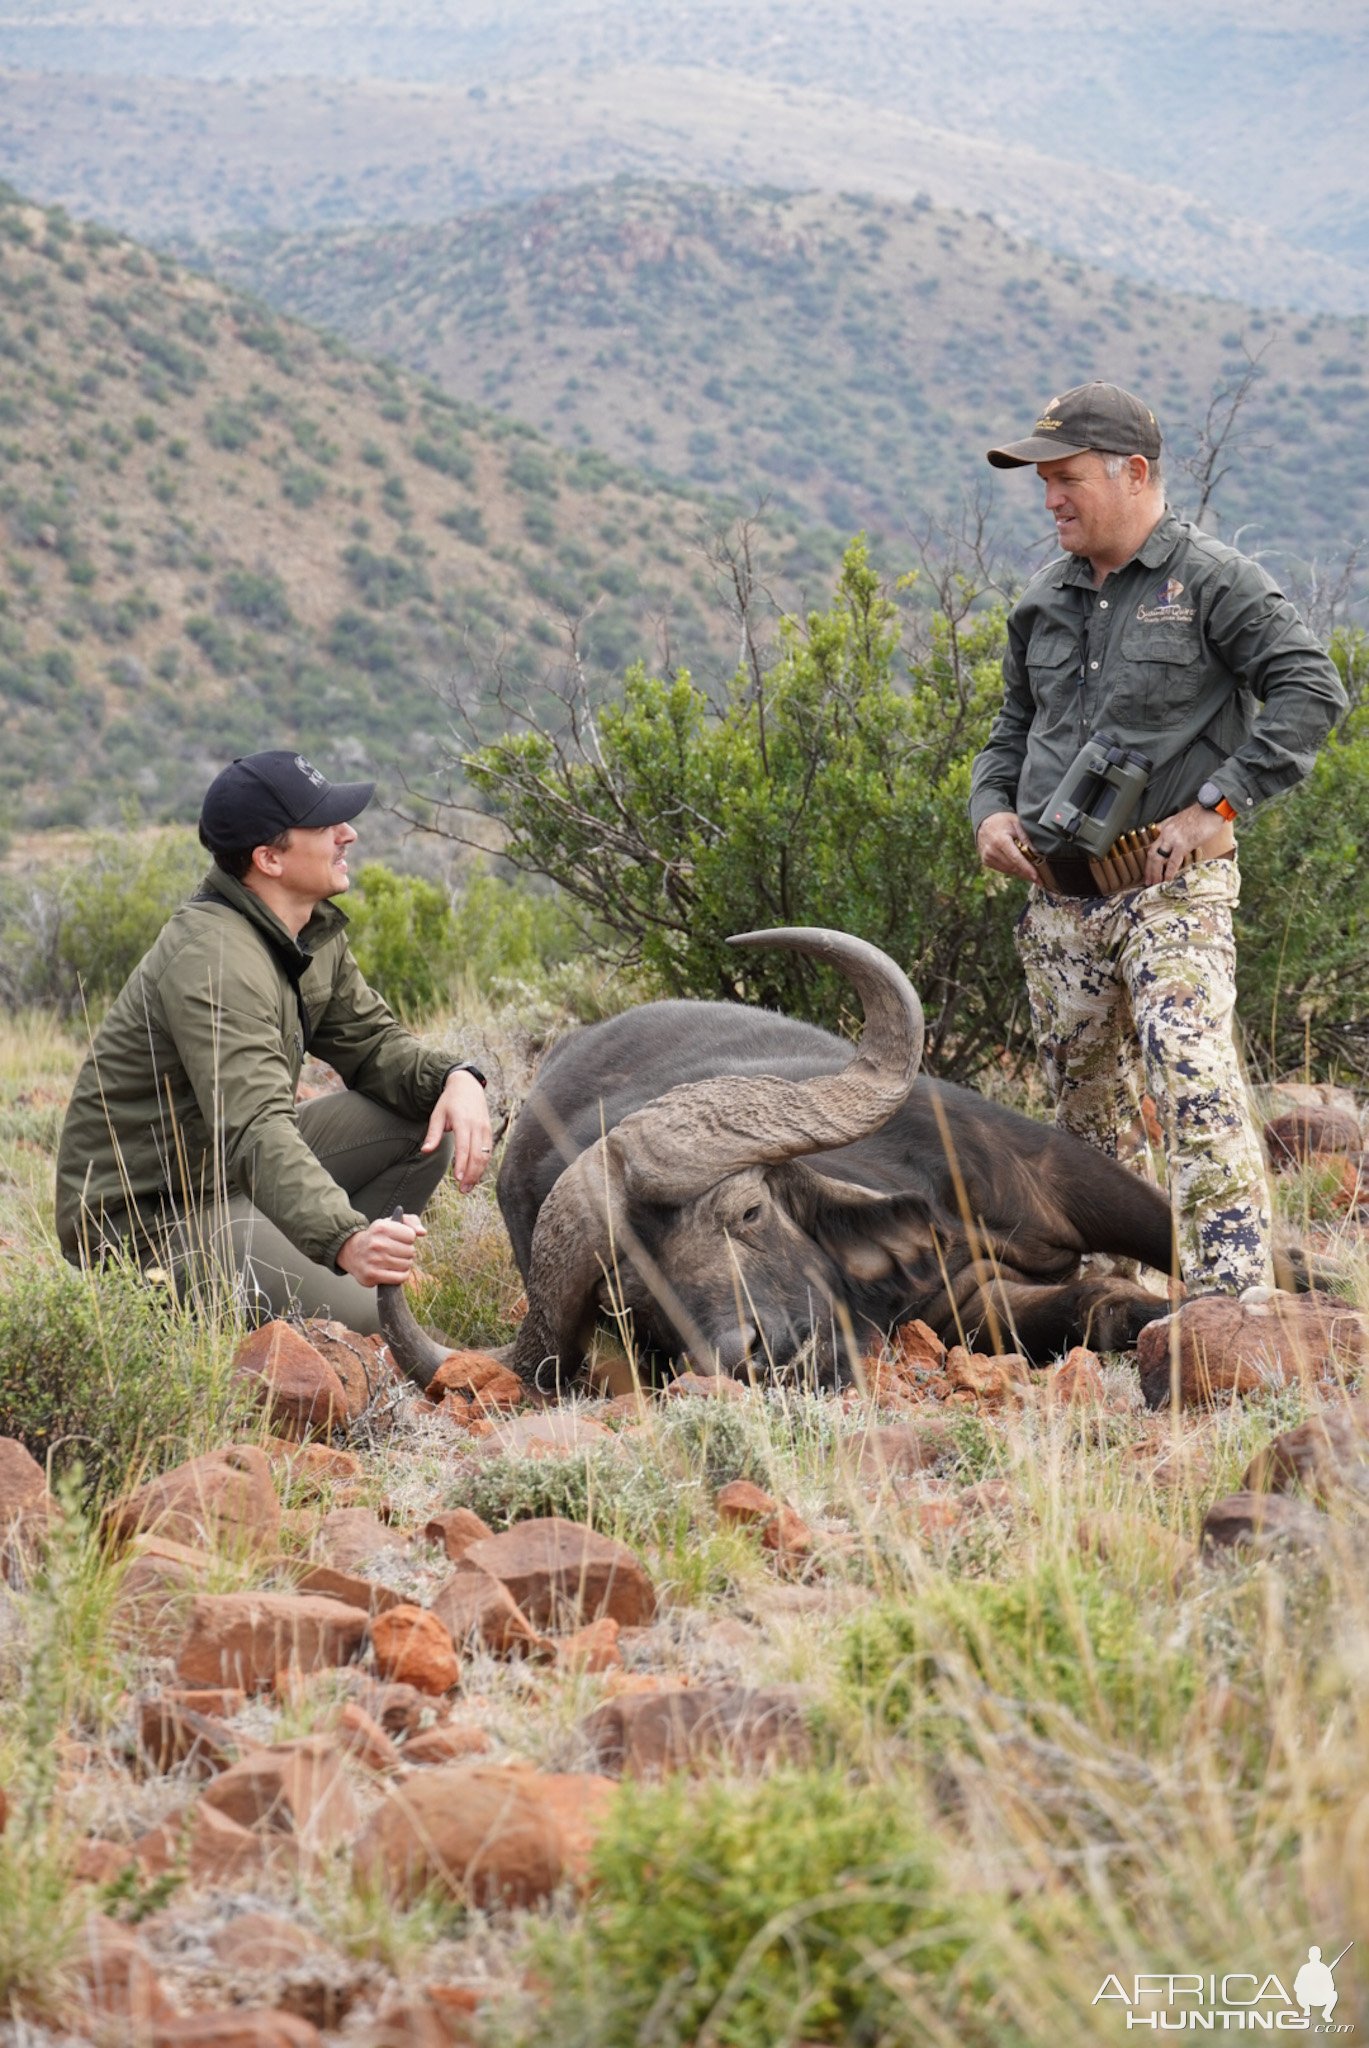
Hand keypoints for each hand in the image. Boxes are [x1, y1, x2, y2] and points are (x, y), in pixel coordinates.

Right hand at [338, 1211, 425, 1285]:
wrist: (352, 1252)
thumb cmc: (377, 1237)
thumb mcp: (391, 1222)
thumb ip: (411, 1221)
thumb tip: (422, 1232)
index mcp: (382, 1227)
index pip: (411, 1235)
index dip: (408, 1238)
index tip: (399, 1239)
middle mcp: (377, 1243)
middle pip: (410, 1251)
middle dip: (406, 1252)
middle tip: (396, 1251)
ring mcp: (374, 1260)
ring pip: (406, 1265)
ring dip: (404, 1264)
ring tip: (394, 1260)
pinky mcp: (372, 1275)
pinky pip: (400, 1278)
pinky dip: (401, 1275)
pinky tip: (394, 1270)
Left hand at [423, 1067, 493, 1192]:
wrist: (467, 1086)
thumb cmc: (450, 1101)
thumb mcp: (437, 1115)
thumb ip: (433, 1134)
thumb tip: (425, 1151)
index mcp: (463, 1122)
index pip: (464, 1147)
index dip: (462, 1164)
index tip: (458, 1178)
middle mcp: (477, 1126)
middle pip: (478, 1155)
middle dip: (471, 1174)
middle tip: (463, 1190)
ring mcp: (485, 1129)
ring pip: (485, 1155)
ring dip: (478, 1173)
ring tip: (468, 1187)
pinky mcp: (489, 1131)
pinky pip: (488, 1151)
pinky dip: (483, 1165)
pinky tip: (475, 1175)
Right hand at [976, 811, 1041, 882]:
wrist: (985, 822)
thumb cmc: (1003, 821)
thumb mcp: (1017, 823)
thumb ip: (1026, 837)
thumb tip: (1038, 853)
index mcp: (1000, 840)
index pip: (1016, 858)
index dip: (1027, 869)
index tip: (1036, 877)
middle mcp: (992, 851)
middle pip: (1013, 867)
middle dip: (1027, 873)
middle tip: (1040, 879)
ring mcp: (988, 857)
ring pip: (1009, 870)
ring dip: (1021, 873)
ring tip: (1032, 873)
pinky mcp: (986, 861)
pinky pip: (1003, 869)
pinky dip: (1013, 869)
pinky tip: (1020, 867)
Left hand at [1144, 803, 1228, 885]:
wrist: (1212, 808)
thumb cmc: (1201, 814)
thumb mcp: (1181, 818)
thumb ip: (1172, 827)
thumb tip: (1170, 836)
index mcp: (1165, 827)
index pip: (1152, 846)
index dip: (1149, 860)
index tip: (1149, 870)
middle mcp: (1166, 833)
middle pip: (1151, 854)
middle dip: (1149, 869)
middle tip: (1147, 881)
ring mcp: (1173, 839)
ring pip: (1158, 859)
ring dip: (1155, 873)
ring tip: (1154, 884)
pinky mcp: (1183, 844)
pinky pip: (1173, 861)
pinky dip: (1169, 872)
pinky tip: (1167, 880)